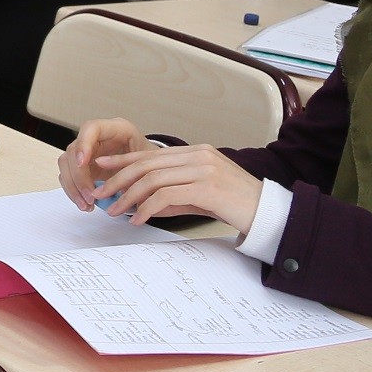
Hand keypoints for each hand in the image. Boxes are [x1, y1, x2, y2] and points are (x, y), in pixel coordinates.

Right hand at [57, 118, 149, 206]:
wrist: (151, 170)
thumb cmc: (152, 164)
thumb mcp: (150, 165)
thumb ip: (135, 173)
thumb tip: (119, 190)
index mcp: (116, 129)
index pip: (91, 128)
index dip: (83, 144)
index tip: (83, 163)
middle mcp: (96, 138)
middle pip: (74, 150)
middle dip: (79, 177)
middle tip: (91, 196)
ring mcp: (87, 152)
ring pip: (66, 164)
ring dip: (73, 187)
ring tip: (87, 205)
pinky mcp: (82, 166)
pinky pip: (68, 177)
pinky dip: (74, 192)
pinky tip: (85, 204)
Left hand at [66, 123, 261, 231]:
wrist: (271, 213)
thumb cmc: (237, 205)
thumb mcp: (201, 194)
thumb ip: (174, 194)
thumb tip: (142, 202)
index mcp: (196, 151)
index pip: (151, 153)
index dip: (123, 160)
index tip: (101, 167)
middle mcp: (198, 155)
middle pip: (147, 164)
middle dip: (118, 179)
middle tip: (101, 194)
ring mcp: (203, 169)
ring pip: (152, 179)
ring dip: (128, 197)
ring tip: (114, 211)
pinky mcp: (206, 187)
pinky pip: (165, 196)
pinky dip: (146, 209)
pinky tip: (137, 220)